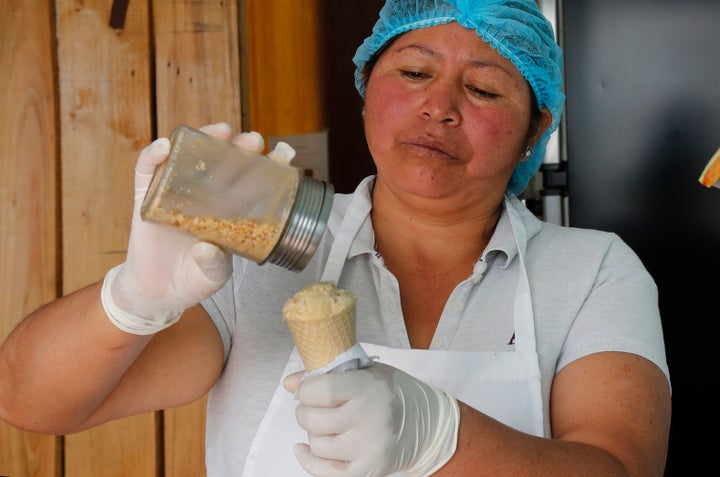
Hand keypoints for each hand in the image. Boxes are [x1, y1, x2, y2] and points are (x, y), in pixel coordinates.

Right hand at [105, 123, 289, 333]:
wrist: (158, 292)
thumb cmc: (194, 278)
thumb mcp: (213, 276)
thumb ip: (214, 264)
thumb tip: (207, 248)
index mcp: (230, 209)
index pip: (252, 180)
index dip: (268, 165)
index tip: (284, 154)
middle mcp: (206, 194)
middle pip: (224, 160)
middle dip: (241, 146)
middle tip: (253, 141)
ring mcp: (177, 192)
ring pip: (189, 155)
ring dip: (204, 137)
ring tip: (220, 131)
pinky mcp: (147, 196)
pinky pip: (147, 170)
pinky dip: (154, 155)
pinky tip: (166, 146)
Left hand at [283, 362, 459, 476]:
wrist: (427, 424)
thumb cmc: (392, 393)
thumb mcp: (366, 370)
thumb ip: (328, 373)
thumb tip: (289, 383)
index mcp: (368, 388)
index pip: (320, 390)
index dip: (306, 389)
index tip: (307, 389)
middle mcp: (370, 418)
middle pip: (313, 419)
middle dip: (305, 411)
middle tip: (313, 407)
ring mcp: (369, 447)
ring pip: (317, 444)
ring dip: (314, 434)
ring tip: (325, 425)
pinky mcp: (369, 470)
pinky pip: (326, 472)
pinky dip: (310, 461)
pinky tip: (305, 449)